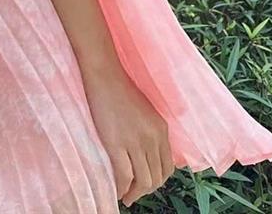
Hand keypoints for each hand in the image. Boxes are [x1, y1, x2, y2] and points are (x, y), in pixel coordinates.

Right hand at [81, 65, 174, 207]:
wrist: (104, 75)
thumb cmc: (120, 90)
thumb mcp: (145, 112)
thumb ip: (151, 133)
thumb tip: (147, 156)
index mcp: (161, 130)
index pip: (167, 168)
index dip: (157, 181)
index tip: (146, 185)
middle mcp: (152, 137)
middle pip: (156, 178)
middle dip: (145, 191)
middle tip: (134, 194)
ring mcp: (135, 141)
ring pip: (143, 181)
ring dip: (135, 194)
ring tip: (126, 197)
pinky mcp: (117, 143)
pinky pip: (125, 175)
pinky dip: (122, 188)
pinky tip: (117, 190)